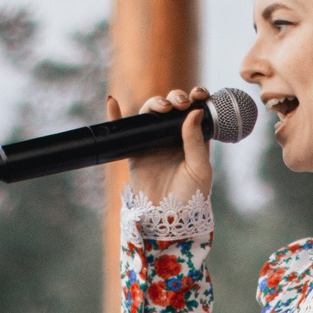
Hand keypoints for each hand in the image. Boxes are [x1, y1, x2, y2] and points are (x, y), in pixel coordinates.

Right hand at [114, 85, 213, 207]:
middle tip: (179, 105)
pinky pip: (123, 130)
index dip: (196, 97)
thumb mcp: (199, 168)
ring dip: (155, 103)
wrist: (167, 219)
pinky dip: (116, 115)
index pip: (194, 110)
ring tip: (162, 107)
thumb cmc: (190, 197)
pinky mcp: (135, 151)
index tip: (197, 94)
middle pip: (171, 107)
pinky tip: (112, 102)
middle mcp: (174, 136)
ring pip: (150, 113)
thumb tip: (194, 112)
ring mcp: (153, 142)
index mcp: (194, 138)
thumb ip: (196, 141)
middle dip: (175, 98)